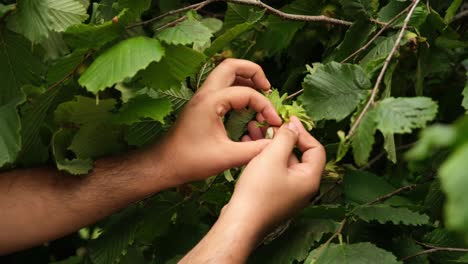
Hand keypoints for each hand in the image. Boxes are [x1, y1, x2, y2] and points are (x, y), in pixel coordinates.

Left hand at [156, 59, 281, 183]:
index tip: (274, 122)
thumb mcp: (227, 157)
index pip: (247, 92)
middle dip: (253, 72)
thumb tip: (275, 143)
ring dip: (244, 78)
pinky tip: (245, 106)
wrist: (164, 164)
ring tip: (260, 93)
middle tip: (267, 88)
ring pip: (225, 73)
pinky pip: (221, 86)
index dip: (265, 106)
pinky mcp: (200, 105)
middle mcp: (205, 94)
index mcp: (211, 102)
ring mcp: (201, 97)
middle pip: (232, 65)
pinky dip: (236, 88)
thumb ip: (254, 150)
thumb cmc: (190, 161)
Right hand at [180, 116, 324, 262]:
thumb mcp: (273, 157)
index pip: (315, 149)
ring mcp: (288, 195)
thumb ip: (285, 138)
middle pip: (298, 156)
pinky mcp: (273, 198)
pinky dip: (263, 159)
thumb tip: (292, 128)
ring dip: (269, 147)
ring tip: (253, 132)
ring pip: (282, 163)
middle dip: (281, 138)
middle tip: (267, 125)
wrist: (240, 223)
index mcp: (309, 179)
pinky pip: (273, 173)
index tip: (288, 120)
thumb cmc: (258, 192)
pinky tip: (248, 149)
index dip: (302, 132)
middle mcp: (302, 188)